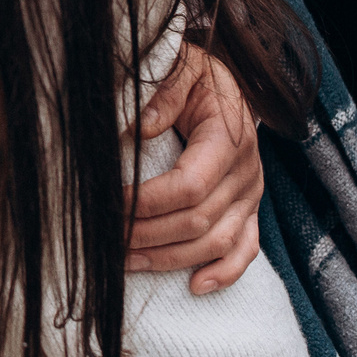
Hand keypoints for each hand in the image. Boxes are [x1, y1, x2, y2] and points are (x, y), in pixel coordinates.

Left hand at [129, 40, 263, 293]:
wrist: (227, 83)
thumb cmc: (197, 76)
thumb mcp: (182, 70)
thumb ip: (164, 94)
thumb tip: (139, 127)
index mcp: (228, 139)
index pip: (189, 186)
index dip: (146, 202)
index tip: (109, 202)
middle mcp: (246, 172)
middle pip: (198, 221)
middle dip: (147, 234)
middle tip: (105, 236)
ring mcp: (251, 195)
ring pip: (216, 242)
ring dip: (170, 258)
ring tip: (126, 261)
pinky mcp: (250, 209)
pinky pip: (246, 249)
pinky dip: (224, 273)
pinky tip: (195, 286)